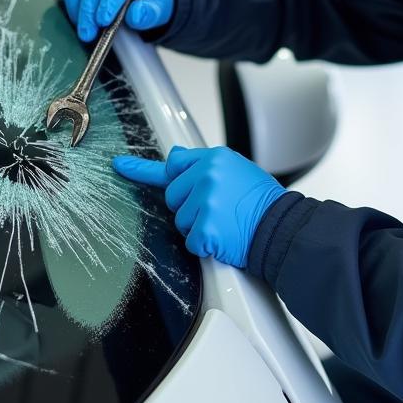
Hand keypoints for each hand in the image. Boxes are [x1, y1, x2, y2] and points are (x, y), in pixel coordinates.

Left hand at [113, 146, 285, 267]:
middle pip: (172, 197)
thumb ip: (203, 164)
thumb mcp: (236, 169)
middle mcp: (207, 176)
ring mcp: (205, 201)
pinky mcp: (205, 228)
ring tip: (225, 223)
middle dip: (189, 207)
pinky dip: (205, 246)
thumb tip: (175, 156)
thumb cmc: (262, 201)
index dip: (143, 170)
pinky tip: (224, 237)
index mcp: (214, 159)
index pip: (172, 164)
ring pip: (180, 221)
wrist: (283, 227)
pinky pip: (191, 241)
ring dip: (198, 227)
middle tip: (218, 210)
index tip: (120, 167)